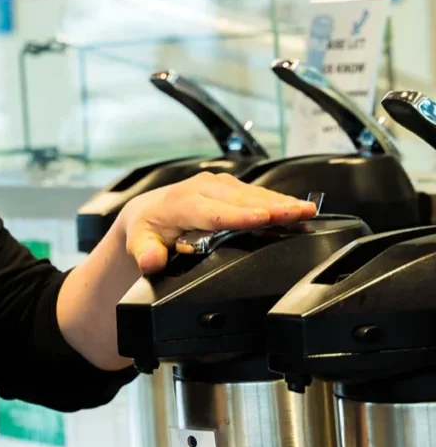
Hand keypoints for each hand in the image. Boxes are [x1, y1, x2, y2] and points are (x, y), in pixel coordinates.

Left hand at [119, 172, 316, 274]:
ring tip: (308, 211)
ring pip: (253, 194)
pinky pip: (257, 193)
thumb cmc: (147, 230)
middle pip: (241, 200)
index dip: (240, 216)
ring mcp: (218, 185)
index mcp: (180, 203)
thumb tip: (151, 261)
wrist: (148, 212)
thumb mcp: (139, 244)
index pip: (214, 211)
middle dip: (272, 207)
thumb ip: (145, 254)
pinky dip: (279, 200)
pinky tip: (299, 208)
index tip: (263, 219)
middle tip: (300, 214)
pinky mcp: (230, 187)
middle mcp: (201, 188)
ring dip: (281, 202)